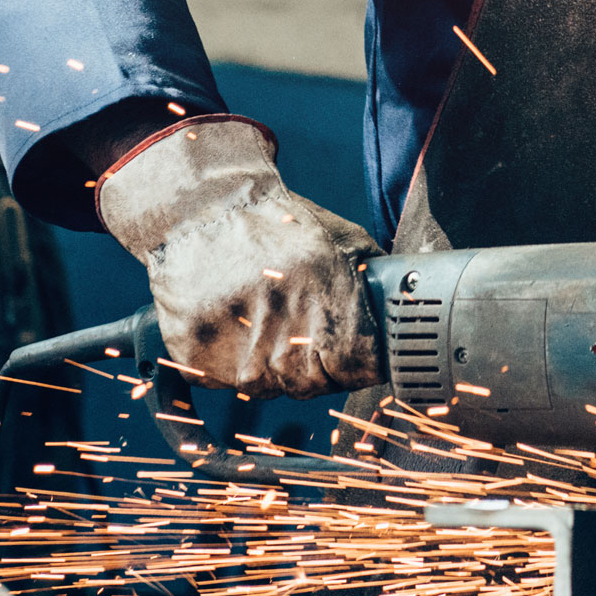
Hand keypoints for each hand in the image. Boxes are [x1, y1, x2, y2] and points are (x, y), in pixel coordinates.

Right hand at [95, 115, 382, 397]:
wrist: (207, 208)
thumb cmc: (279, 223)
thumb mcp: (344, 241)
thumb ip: (372, 284)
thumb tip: (398, 314)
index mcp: (328, 310)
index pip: (356, 370)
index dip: (357, 363)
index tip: (350, 352)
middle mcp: (284, 339)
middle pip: (311, 385)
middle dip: (313, 364)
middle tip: (297, 325)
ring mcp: (237, 355)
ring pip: (266, 386)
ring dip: (268, 362)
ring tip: (261, 314)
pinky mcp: (196, 358)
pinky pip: (222, 380)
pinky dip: (227, 358)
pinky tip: (229, 318)